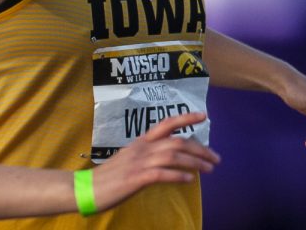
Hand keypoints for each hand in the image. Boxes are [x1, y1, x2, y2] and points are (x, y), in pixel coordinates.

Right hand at [91, 112, 219, 211]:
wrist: (89, 188)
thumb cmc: (111, 176)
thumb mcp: (130, 159)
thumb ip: (149, 155)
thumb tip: (171, 158)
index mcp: (141, 142)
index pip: (166, 124)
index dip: (185, 118)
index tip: (204, 116)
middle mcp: (142, 148)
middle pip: (177, 142)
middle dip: (201, 149)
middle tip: (216, 158)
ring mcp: (139, 163)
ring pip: (173, 156)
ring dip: (195, 162)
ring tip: (209, 170)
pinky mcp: (136, 178)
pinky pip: (161, 174)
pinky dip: (178, 176)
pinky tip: (189, 180)